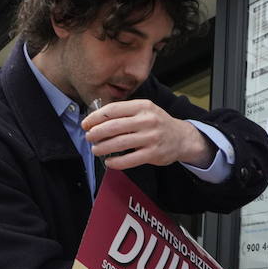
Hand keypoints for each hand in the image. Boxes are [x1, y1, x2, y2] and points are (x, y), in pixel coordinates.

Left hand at [82, 99, 214, 169]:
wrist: (182, 137)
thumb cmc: (157, 123)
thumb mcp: (144, 110)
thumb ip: (125, 112)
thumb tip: (96, 120)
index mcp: (142, 106)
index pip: (113, 110)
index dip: (95, 117)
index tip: (86, 124)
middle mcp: (147, 120)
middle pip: (114, 126)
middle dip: (96, 133)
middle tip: (88, 137)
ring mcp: (150, 137)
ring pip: (119, 143)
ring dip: (103, 148)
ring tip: (95, 149)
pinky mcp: (153, 154)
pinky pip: (129, 160)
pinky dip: (116, 162)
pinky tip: (109, 161)